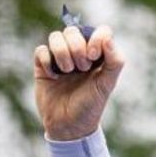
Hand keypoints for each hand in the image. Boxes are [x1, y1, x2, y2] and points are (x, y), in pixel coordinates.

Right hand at [33, 24, 124, 140]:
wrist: (69, 125)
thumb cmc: (91, 105)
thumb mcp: (107, 84)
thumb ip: (114, 61)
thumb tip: (107, 38)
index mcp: (98, 56)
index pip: (99, 31)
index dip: (95, 38)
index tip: (94, 56)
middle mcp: (79, 54)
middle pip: (73, 31)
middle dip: (77, 48)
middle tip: (82, 68)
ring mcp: (60, 58)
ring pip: (55, 36)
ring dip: (62, 53)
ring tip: (68, 72)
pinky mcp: (43, 66)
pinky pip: (41, 50)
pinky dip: (47, 61)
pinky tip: (53, 76)